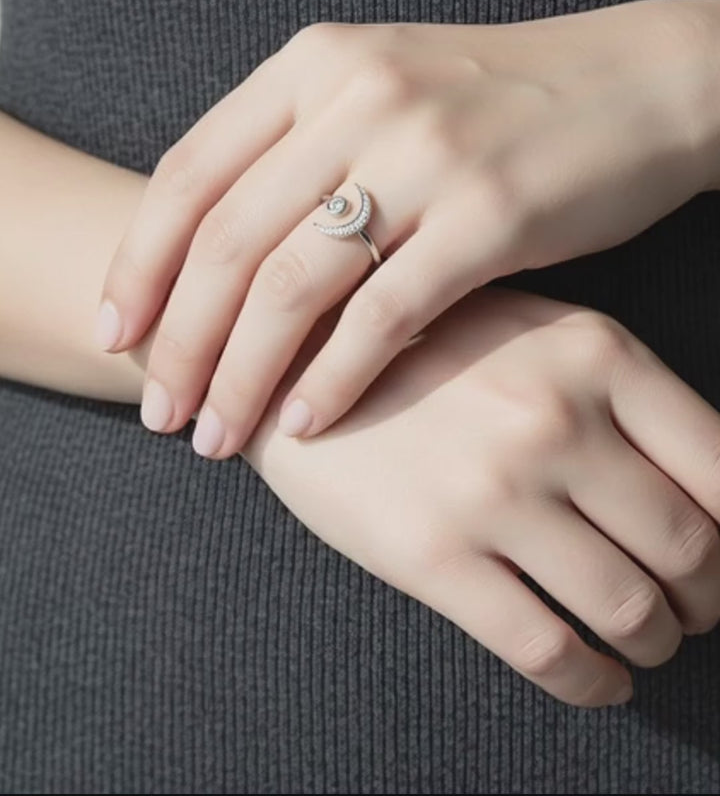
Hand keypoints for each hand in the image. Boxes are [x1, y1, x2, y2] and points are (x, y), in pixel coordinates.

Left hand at [98, 0, 719, 456]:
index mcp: (315, 64)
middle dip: (180, 341)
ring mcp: (424, 155)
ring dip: (242, 373)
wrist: (633, 85)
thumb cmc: (498, 102)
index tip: (118, 336)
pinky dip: (335, 376)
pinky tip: (307, 424)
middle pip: (227, 241)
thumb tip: (217, 257)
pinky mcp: (489, 215)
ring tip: (218, 435)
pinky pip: (385, 314)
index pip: (189, 174)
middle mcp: (357, 98)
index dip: (138, 265)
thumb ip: (301, 149)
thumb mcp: (383, 90)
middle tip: (160, 413)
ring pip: (293, 285)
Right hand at [243, 288, 719, 706]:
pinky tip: (599, 680)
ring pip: (629, 610)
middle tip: (696, 608)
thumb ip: (618, 394)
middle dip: (708, 599)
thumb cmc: (426, 348)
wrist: (299, 362)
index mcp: (597, 355)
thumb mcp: (534, 333)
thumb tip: (704, 486)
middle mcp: (556, 419)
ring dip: (657, 642)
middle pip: (688, 549)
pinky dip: (594, 684)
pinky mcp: (436, 556)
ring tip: (648, 640)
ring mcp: (495, 490)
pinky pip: (549, 651)